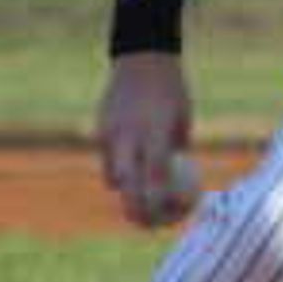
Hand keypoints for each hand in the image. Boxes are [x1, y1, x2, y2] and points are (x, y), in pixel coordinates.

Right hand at [96, 52, 198, 226]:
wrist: (142, 58)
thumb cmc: (172, 91)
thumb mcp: (182, 121)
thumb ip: (174, 152)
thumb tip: (177, 185)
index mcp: (155, 133)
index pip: (155, 179)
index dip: (161, 203)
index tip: (172, 214)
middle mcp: (129, 136)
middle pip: (128, 187)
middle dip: (136, 211)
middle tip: (149, 222)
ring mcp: (111, 134)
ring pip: (113, 178)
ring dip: (127, 191)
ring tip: (143, 194)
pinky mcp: (100, 131)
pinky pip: (107, 161)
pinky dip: (118, 171)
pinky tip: (132, 169)